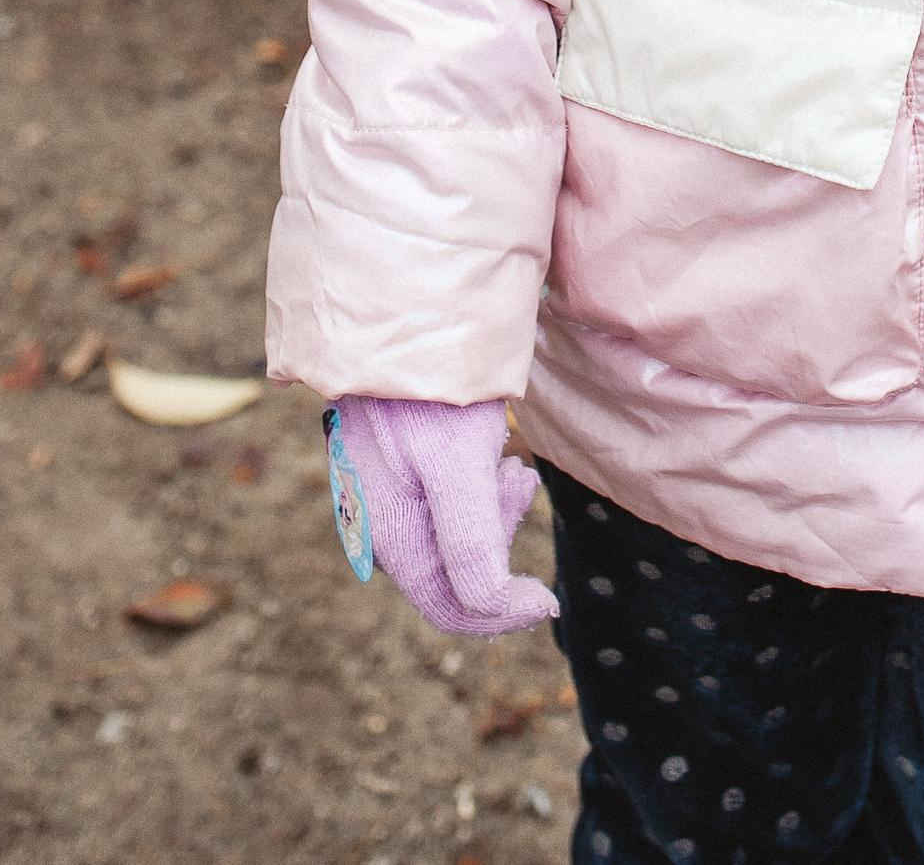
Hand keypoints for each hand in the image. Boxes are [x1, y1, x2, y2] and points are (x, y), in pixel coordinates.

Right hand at [323, 396, 558, 636]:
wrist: (392, 310)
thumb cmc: (429, 386)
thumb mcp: (459, 466)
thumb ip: (474, 545)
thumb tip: (500, 607)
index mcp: (388, 534)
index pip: (452, 606)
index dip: (504, 613)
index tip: (548, 598)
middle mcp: (375, 523)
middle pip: (451, 573)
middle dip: (496, 543)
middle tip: (518, 481)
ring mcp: (376, 493)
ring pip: (445, 536)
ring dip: (485, 513)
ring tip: (508, 464)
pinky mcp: (384, 467)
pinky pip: (433, 503)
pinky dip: (466, 491)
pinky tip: (483, 451)